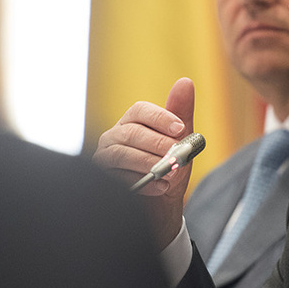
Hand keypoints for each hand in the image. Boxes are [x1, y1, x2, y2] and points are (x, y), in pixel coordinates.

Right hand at [94, 77, 194, 247]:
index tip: (181, 129)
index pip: (140, 110)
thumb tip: (185, 82)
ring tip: (171, 173)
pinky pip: (117, 177)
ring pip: (121, 154)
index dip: (161, 118)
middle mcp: (114, 136)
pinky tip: (161, 187)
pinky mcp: (103, 179)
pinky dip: (143, 183)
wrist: (161, 205)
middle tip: (177, 155)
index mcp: (132, 122)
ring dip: (149, 163)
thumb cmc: (169, 167)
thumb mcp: (181, 141)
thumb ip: (181, 113)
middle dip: (158, 143)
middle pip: (131, 132)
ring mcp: (104, 158)